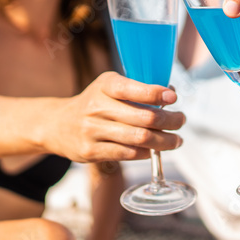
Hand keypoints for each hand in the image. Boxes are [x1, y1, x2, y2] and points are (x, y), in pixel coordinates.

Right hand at [50, 72, 184, 162]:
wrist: (58, 124)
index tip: (173, 97)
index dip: (156, 93)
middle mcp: (96, 107)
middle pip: (144, 117)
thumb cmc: (94, 103)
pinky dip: (146, 152)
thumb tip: (170, 94)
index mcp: (104, 85)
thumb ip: (136, 90)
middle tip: (181, 121)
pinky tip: (154, 150)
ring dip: (164, 141)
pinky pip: (127, 154)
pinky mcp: (90, 151)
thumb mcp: (108, 87)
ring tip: (176, 140)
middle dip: (169, 120)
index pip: (132, 88)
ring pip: (139, 138)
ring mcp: (92, 131)